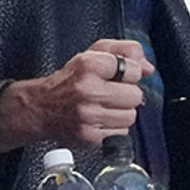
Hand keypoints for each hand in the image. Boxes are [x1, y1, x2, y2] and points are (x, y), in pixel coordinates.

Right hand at [0, 40, 153, 153]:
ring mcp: (88, 116)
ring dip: (121, 112)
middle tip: (111, 92)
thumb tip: (148, 68)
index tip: (118, 75)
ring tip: (105, 107)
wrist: (41, 108)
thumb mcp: (92, 55)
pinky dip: (114, 128)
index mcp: (88, 65)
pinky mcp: (90, 137)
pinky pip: (121, 134)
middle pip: (135, 95)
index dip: (129, 73)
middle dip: (126, 94)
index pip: (133, 69)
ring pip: (130, 116)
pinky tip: (100, 120)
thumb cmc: (69, 80)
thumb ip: (124, 52)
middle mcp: (88, 90)